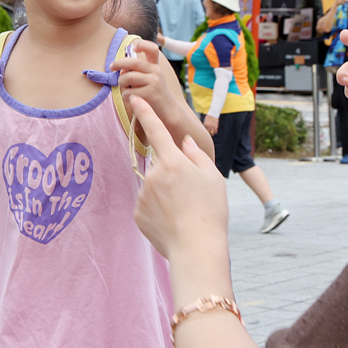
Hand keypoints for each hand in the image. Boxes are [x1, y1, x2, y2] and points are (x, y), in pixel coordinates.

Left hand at [113, 39, 176, 120]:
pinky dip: (125, 96)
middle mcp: (156, 71)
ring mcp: (154, 82)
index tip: (133, 48)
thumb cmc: (153, 93)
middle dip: (119, 63)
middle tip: (111, 66)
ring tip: (125, 88)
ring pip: (128, 77)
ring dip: (121, 83)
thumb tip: (121, 70)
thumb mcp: (149, 79)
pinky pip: (128, 92)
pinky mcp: (149, 94)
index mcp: (155, 66)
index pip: (152, 49)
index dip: (142, 45)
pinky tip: (130, 99)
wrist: (168, 111)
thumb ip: (136, 72)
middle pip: (134, 62)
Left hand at [131, 96, 228, 263]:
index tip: (135, 100)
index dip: (145, 112)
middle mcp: (154, 174)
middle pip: (161, 167)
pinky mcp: (137, 213)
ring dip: (165, 195)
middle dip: (172, 177)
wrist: (196, 247)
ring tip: (183, 213)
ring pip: (154, 188)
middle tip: (190, 197)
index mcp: (173, 161)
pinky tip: (172, 222)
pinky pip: (147, 206)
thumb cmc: (210, 210)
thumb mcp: (212, 177)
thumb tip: (184, 142)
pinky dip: (158, 211)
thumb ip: (196, 155)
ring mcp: (143, 194)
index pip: (156, 130)